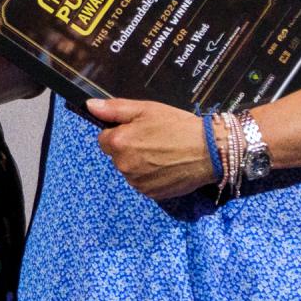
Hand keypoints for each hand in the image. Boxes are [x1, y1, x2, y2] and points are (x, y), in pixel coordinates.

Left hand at [84, 98, 215, 199]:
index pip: (104, 139)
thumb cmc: (178, 126)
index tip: (139, 130)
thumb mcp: (146, 109)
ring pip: (130, 170)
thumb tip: (90, 106)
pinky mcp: (151, 194)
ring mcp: (137, 182)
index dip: (120, 133)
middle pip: (117, 156)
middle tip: (155, 140)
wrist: (211, 151)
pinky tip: (168, 167)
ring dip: (140, 163)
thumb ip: (114, 109)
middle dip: (130, 148)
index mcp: (118, 143)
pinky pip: (144, 183)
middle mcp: (123, 166)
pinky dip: (152, 176)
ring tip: (164, 153)